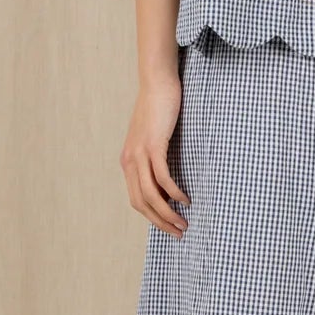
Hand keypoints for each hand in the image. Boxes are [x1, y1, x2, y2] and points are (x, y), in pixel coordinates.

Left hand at [120, 71, 189, 234]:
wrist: (157, 83)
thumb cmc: (158, 110)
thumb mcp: (152, 139)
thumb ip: (154, 159)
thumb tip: (166, 183)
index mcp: (128, 162)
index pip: (136, 200)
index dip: (152, 217)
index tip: (169, 226)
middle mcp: (130, 161)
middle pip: (142, 203)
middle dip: (161, 222)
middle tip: (179, 232)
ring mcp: (140, 154)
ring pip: (152, 194)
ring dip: (168, 213)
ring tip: (184, 222)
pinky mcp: (153, 145)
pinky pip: (163, 177)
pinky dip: (175, 192)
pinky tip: (186, 199)